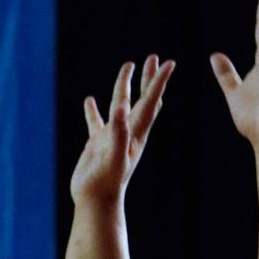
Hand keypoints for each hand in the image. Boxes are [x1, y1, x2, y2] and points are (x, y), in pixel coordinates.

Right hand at [70, 56, 174, 204]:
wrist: (96, 201)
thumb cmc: (106, 182)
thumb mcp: (114, 156)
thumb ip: (118, 132)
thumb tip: (120, 108)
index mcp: (135, 132)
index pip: (150, 101)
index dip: (158, 82)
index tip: (168, 62)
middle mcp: (127, 132)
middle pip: (141, 99)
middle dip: (147, 79)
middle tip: (153, 57)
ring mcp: (112, 137)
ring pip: (119, 105)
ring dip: (123, 87)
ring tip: (126, 67)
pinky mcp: (97, 144)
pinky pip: (96, 122)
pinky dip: (94, 111)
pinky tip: (89, 100)